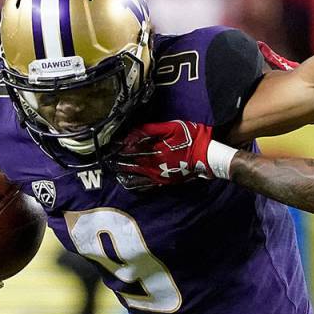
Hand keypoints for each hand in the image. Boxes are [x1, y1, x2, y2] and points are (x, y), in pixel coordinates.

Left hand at [115, 120, 237, 186]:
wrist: (208, 157)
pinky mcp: (163, 182)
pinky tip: (126, 181)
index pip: (129, 148)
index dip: (118, 146)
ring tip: (112, 168)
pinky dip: (133, 183)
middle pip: (129, 162)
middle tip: (105, 158)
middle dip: (116, 159)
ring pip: (133, 175)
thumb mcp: (172, 127)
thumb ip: (150, 130)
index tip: (108, 145)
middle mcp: (153, 165)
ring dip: (122, 171)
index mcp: (153, 150)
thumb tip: (131, 134)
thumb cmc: (191, 138)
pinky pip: (144, 185)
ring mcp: (158, 176)